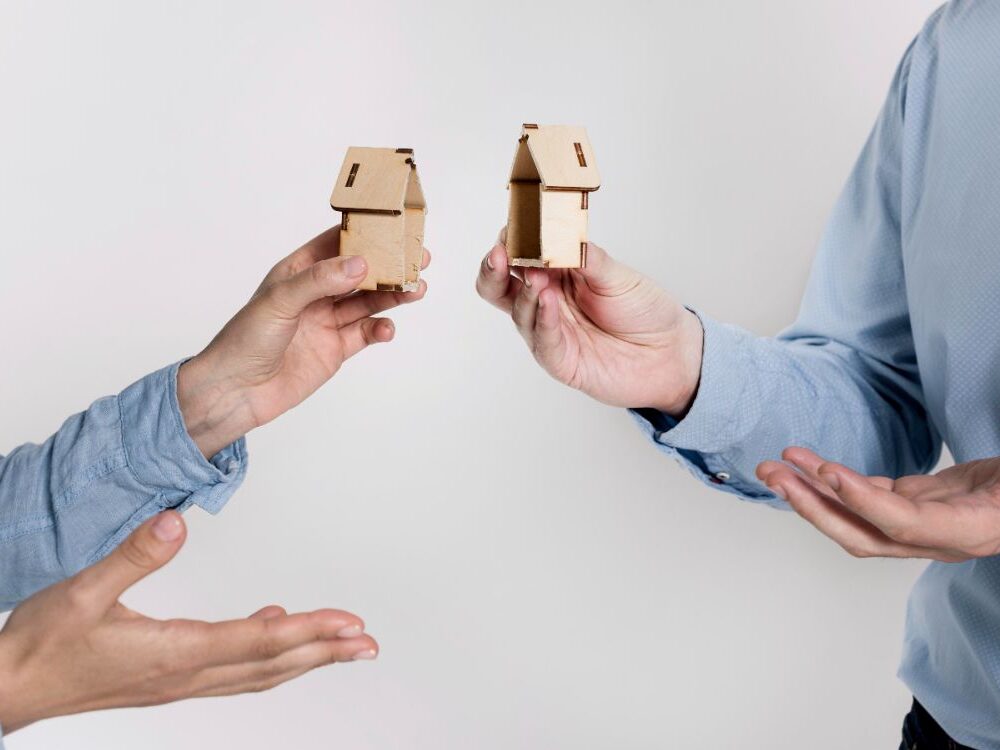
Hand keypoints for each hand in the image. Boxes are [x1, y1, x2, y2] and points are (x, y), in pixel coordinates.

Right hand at [0, 512, 377, 733]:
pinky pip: (232, 669)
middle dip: (326, 652)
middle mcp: (186, 674)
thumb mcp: (81, 592)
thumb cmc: (41, 645)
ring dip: (305, 658)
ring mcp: (179, 681)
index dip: (309, 631)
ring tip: (342, 645)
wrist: (7, 689)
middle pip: (272, 664)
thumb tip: (176, 521)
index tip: (349, 623)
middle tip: (368, 644)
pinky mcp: (169, 679)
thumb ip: (132, 556)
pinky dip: (265, 653)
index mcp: (173, 652)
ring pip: (258, 673)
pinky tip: (273, 627)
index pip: (258, 642)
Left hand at [178, 226, 430, 456]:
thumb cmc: (244, 340)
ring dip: (392, 295)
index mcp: (297, 271)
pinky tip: (387, 328)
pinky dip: (380, 329)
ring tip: (416, 289)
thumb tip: (360, 264)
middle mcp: (315, 293)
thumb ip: (320, 280)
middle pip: (360, 273)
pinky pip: (365, 333)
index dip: (365, 233)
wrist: (235, 392)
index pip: (336, 243)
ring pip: (368, 302)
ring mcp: (327, 321)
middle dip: (389, 265)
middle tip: (418, 259)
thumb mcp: (279, 301)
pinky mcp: (335, 349)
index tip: (394, 226)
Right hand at [475, 232, 702, 414]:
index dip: (511, 241)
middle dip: (494, 269)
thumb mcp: (617, 274)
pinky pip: (543, 341)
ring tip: (536, 277)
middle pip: (500, 287)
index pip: (520, 255)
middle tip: (500, 254)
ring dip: (524, 292)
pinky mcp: (561, 360)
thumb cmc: (644, 310)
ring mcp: (550, 331)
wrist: (671, 351)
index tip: (512, 227)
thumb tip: (560, 234)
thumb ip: (587, 257)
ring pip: (519, 312)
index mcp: (556, 274)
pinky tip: (546, 301)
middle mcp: (546, 302)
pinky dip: (542, 320)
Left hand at [757, 447, 999, 561]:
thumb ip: (984, 486)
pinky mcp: (914, 504)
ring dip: (811, 489)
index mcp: (966, 533)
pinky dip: (834, 478)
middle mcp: (935, 537)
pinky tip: (806, 462)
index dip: (863, 500)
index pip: (903, 524)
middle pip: (861, 532)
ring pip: (854, 514)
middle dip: (812, 504)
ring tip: (775, 465)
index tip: (828, 473)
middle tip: (774, 475)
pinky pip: (864, 495)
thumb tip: (925, 489)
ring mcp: (920, 523)